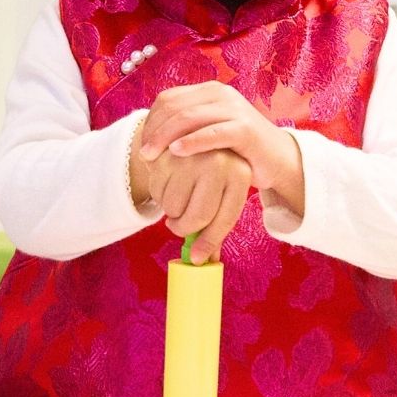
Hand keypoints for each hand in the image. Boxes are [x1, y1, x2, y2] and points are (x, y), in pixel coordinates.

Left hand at [138, 82, 303, 207]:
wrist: (277, 159)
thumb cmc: (238, 149)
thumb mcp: (209, 131)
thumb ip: (186, 127)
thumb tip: (149, 133)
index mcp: (209, 91)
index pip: (168, 100)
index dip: (150, 121)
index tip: (142, 145)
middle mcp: (221, 94)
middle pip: (175, 107)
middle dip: (153, 131)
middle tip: (143, 154)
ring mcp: (235, 109)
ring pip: (189, 118)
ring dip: (165, 137)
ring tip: (151, 157)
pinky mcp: (245, 128)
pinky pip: (212, 132)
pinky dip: (191, 142)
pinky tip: (176, 153)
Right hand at [140, 145, 250, 262]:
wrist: (194, 136)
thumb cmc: (212, 176)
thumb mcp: (222, 196)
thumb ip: (215, 228)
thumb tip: (204, 261)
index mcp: (240, 175)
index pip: (224, 219)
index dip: (209, 242)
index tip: (196, 259)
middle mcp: (219, 163)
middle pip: (198, 217)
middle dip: (184, 229)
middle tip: (178, 227)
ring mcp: (193, 157)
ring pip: (174, 207)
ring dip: (170, 213)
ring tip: (177, 198)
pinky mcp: (168, 154)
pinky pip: (157, 192)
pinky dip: (158, 196)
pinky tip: (167, 183)